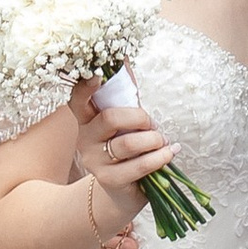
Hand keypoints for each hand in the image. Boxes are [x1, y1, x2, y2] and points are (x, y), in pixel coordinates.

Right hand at [70, 84, 177, 220]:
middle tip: (152, 124)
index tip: (98, 76)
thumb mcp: (126, 120)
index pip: (78, 100)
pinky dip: (160, 157)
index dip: (85, 87)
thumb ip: (125, 94)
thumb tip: (124, 59)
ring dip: (153, 140)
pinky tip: (169, 153)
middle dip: (140, 118)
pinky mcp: (109, 179)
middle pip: (110, 118)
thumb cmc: (127, 147)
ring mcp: (94, 160)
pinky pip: (140, 164)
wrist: (123, 189)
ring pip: (128, 143)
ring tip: (162, 141)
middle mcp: (85, 138)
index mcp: (87, 119)